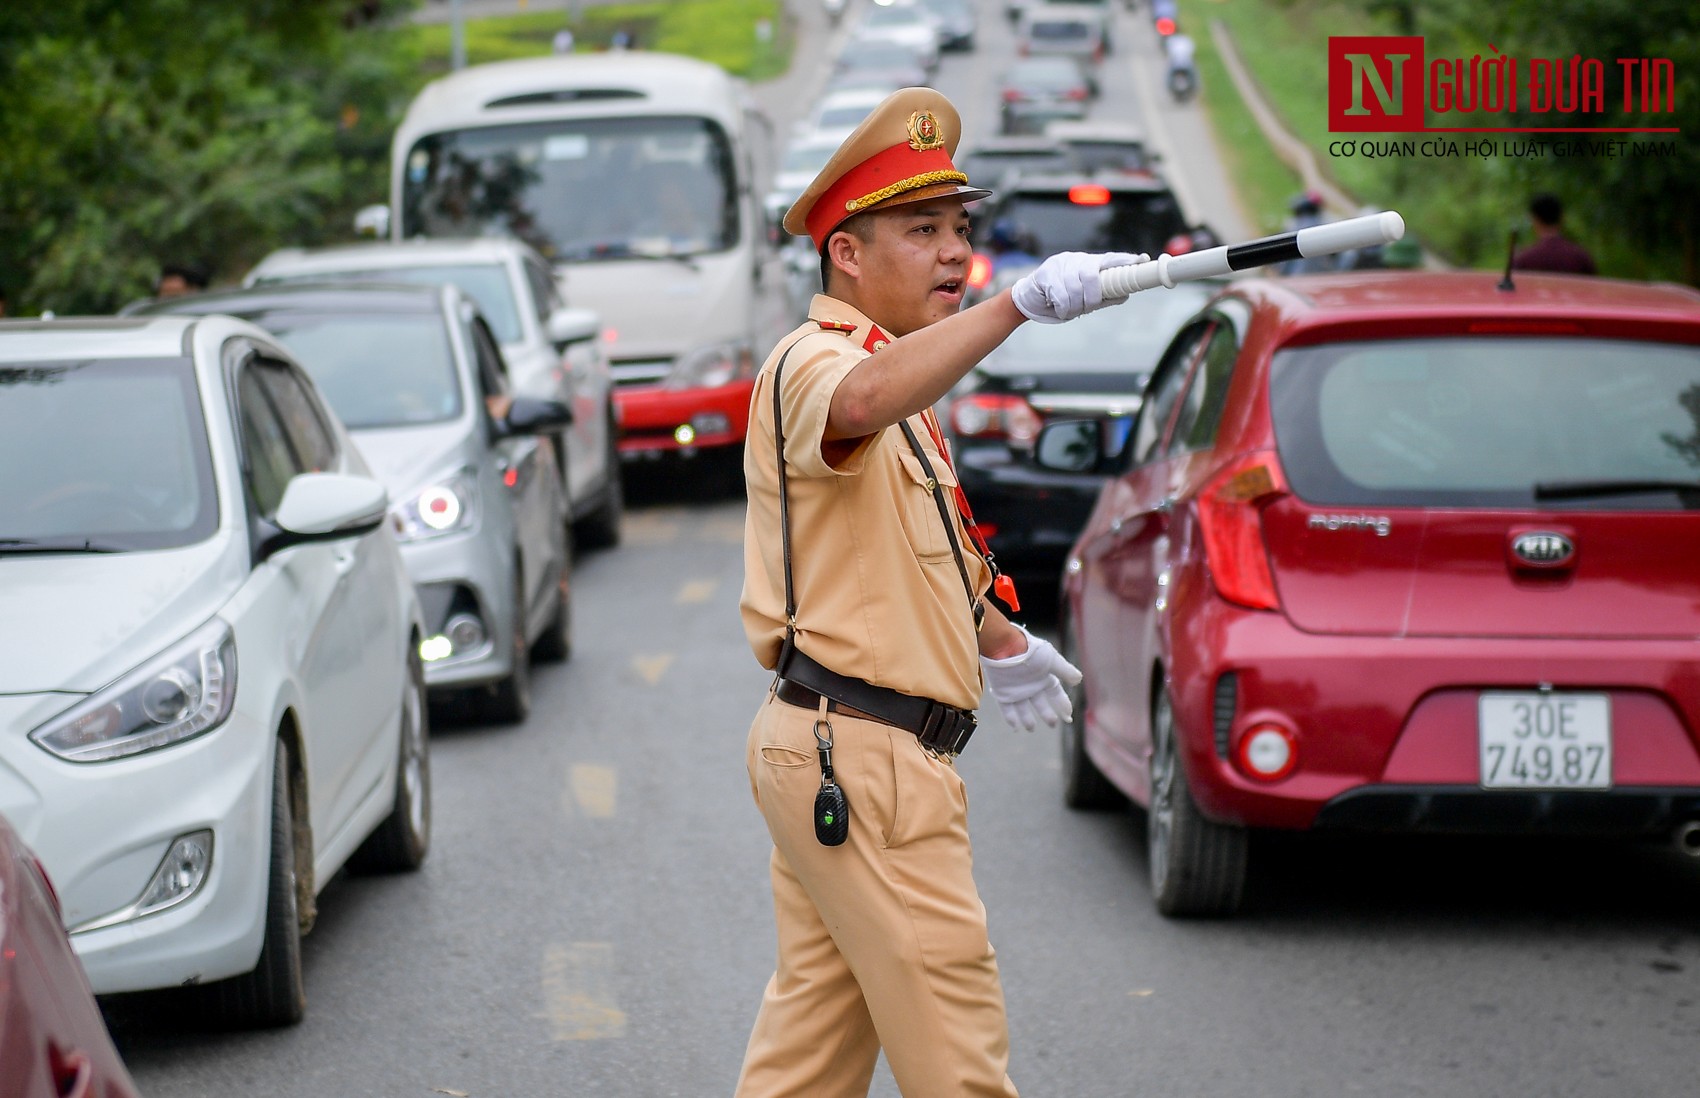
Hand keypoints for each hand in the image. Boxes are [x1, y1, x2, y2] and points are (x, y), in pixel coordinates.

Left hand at [979, 625, 1083, 731]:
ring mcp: (1016, 690)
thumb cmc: (1031, 652)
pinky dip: (1011, 718)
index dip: (1063, 704)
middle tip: (1052, 724)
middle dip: (1047, 715)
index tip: (1068, 716)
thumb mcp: (1052, 660)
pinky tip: (1016, 727)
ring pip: (1023, 709)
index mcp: (1044, 678)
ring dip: (1028, 720)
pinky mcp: (1002, 693)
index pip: (1056, 694)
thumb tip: (1079, 680)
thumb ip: (1065, 671)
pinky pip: (1007, 709)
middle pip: (1041, 704)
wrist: (1006, 647)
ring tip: (1031, 728)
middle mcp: (1031, 686)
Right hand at [1010, 251, 1148, 324]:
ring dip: (1073, 305)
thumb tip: (1125, 295)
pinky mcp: (1046, 273)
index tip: (1142, 260)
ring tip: (1068, 310)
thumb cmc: (1059, 298)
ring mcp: (1060, 264)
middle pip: (1091, 275)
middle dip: (1091, 297)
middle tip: (1087, 307)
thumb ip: (1103, 296)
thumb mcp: (1083, 297)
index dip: (1125, 260)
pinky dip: (1062, 306)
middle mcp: (1076, 260)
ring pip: (1075, 287)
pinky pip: (1060, 293)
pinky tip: (1058, 308)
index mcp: (1088, 264)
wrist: (1029, 299)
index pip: (1110, 259)